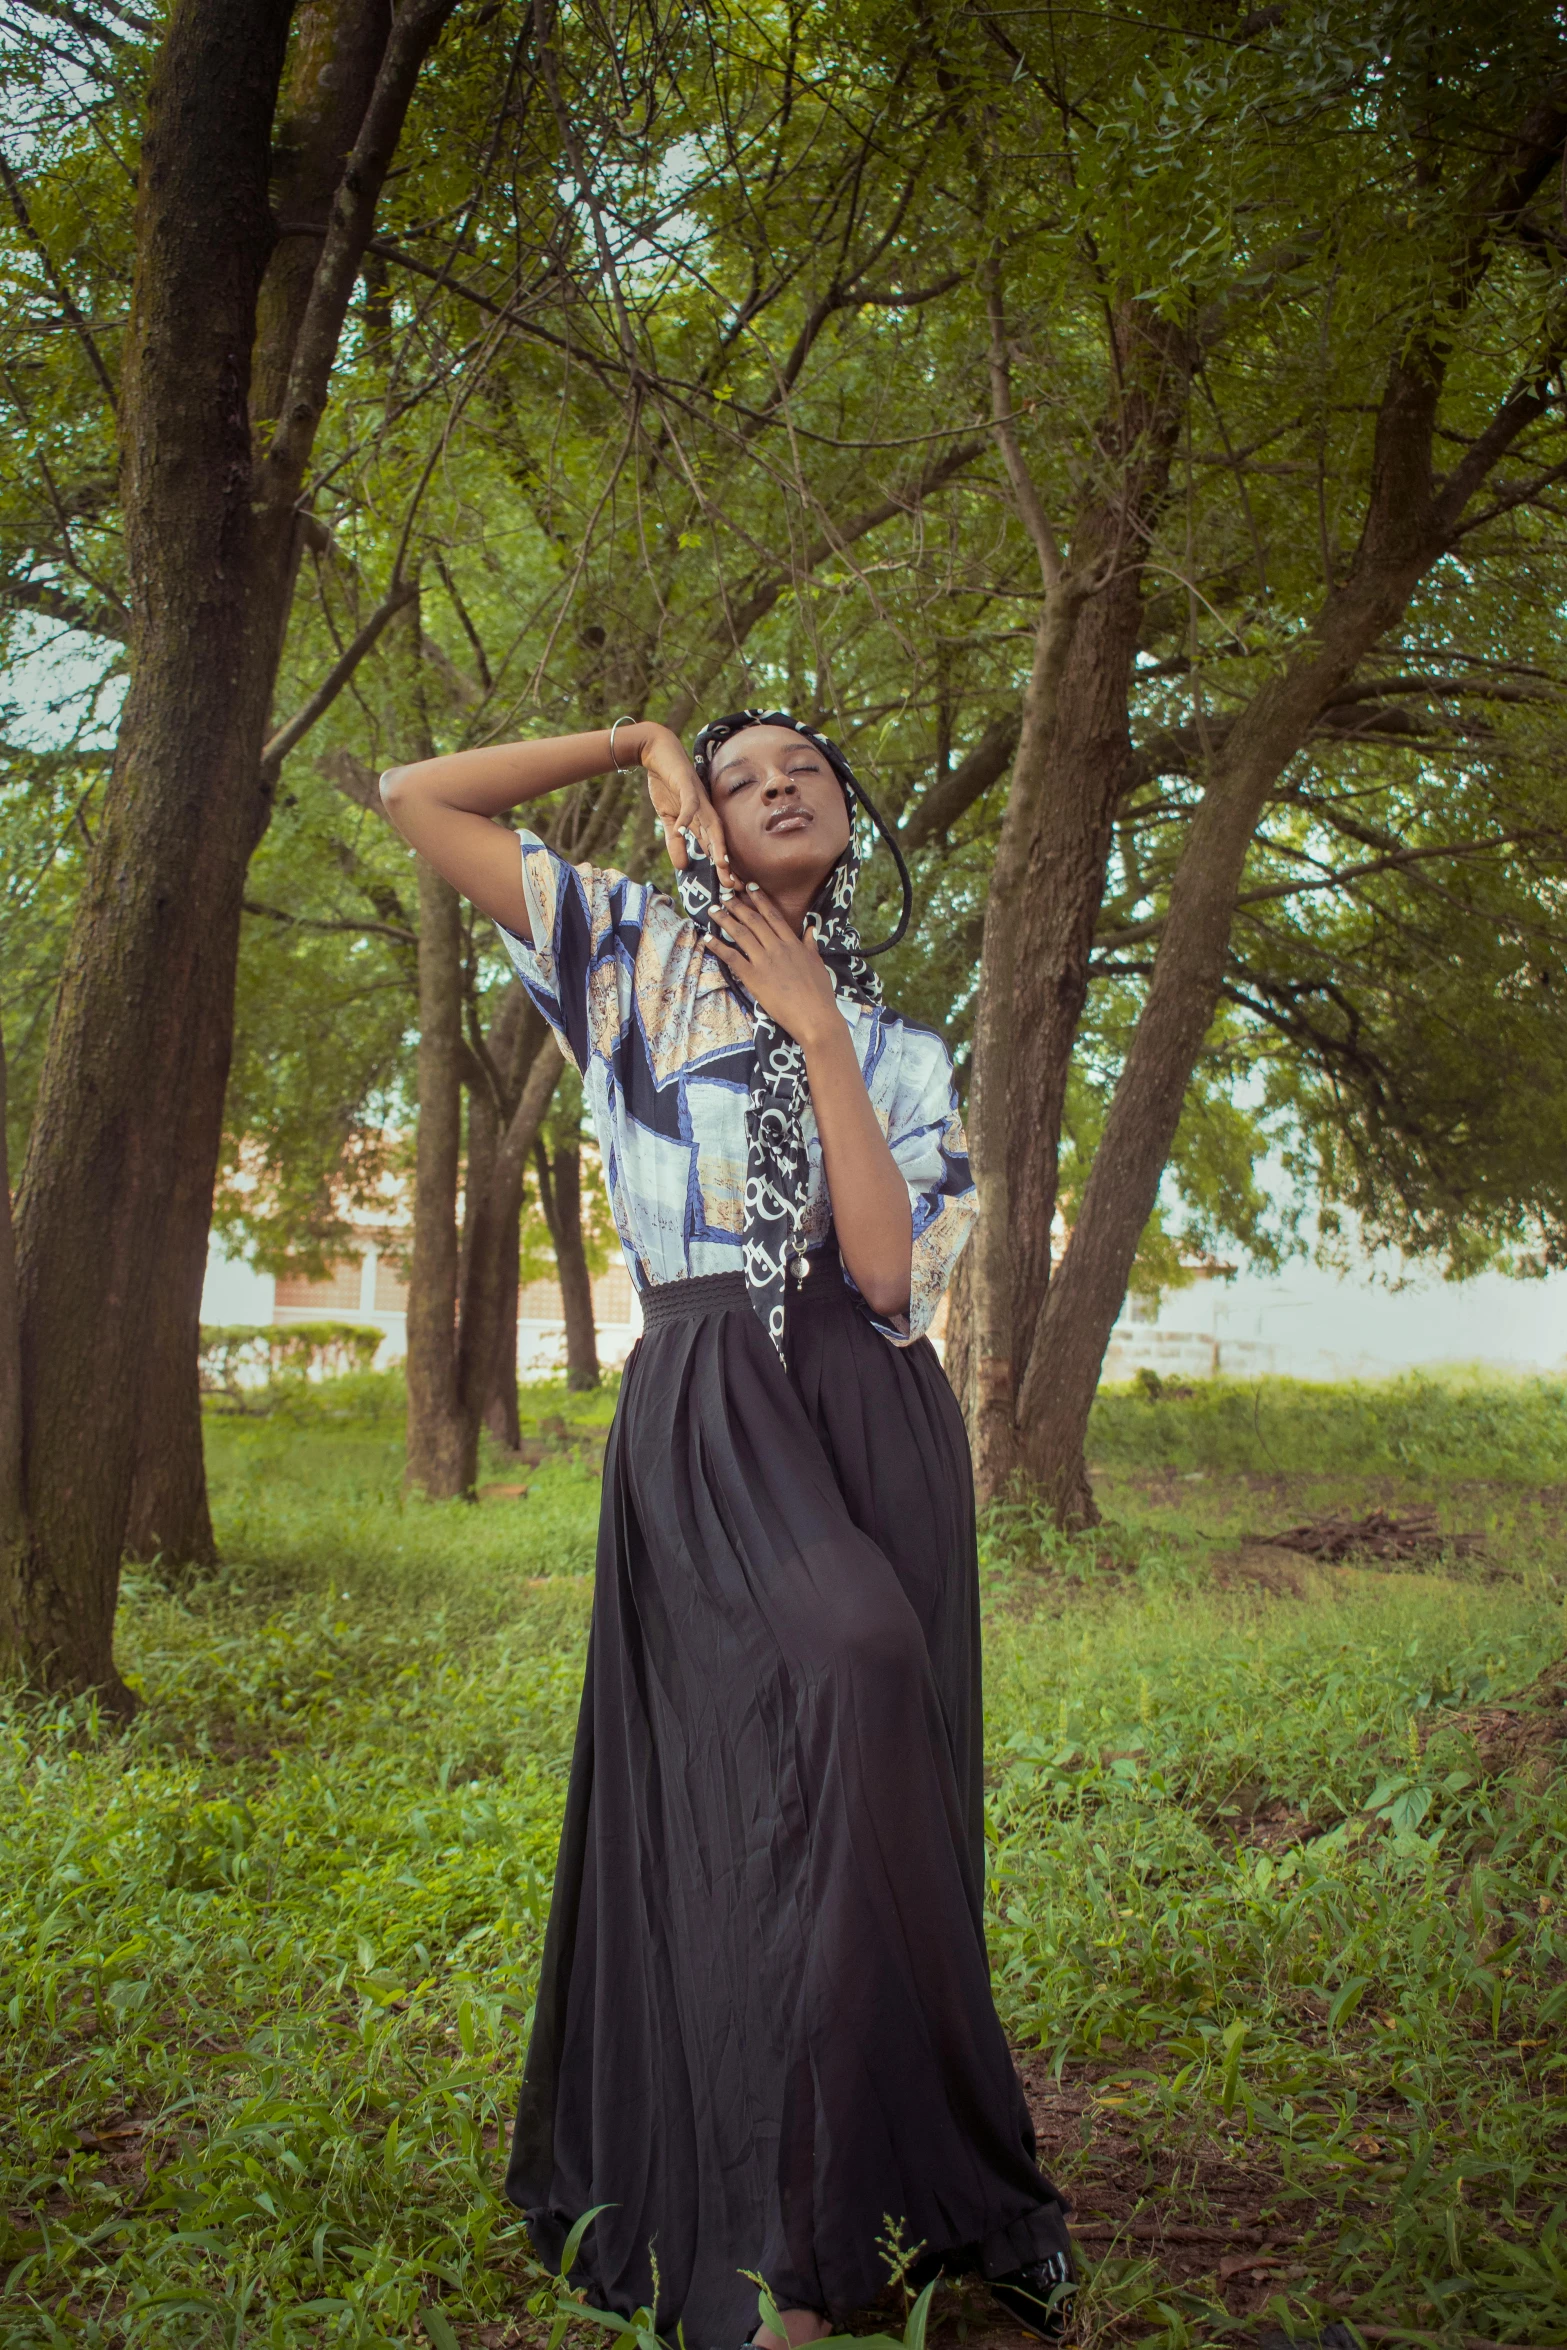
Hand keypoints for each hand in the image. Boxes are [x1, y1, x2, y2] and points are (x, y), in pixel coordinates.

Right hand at [640, 722, 736, 888]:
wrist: (658, 754)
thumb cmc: (667, 786)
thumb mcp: (669, 820)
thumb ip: (676, 841)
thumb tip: (682, 866)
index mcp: (703, 820)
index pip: (714, 847)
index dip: (722, 868)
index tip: (729, 889)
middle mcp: (706, 811)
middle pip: (719, 840)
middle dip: (726, 862)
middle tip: (733, 884)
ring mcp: (699, 798)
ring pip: (712, 824)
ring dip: (717, 844)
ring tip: (721, 863)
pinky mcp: (687, 785)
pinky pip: (690, 804)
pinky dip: (687, 817)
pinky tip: (684, 829)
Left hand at [706, 886, 841, 1046]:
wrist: (815, 1017)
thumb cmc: (820, 994)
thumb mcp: (818, 964)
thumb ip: (811, 945)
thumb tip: (811, 929)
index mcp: (793, 944)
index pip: (773, 916)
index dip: (760, 900)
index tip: (749, 887)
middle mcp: (777, 948)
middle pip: (754, 920)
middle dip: (737, 905)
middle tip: (724, 894)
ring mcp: (764, 961)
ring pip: (741, 934)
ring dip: (725, 920)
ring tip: (713, 910)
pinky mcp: (754, 978)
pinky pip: (732, 958)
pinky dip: (718, 947)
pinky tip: (707, 938)